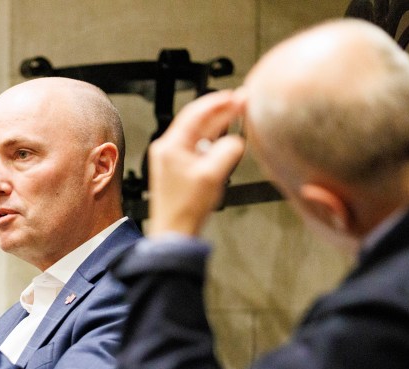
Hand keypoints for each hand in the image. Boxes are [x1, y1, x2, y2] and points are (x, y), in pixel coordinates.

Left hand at [146, 89, 245, 238]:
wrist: (174, 233)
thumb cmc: (185, 209)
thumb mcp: (212, 175)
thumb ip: (228, 151)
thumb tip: (236, 140)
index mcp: (170, 146)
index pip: (195, 113)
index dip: (218, 101)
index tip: (235, 96)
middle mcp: (167, 149)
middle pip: (197, 120)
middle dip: (220, 110)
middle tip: (241, 102)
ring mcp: (171, 159)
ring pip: (198, 133)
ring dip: (218, 124)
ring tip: (237, 115)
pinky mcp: (177, 169)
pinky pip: (197, 146)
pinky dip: (213, 140)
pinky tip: (226, 138)